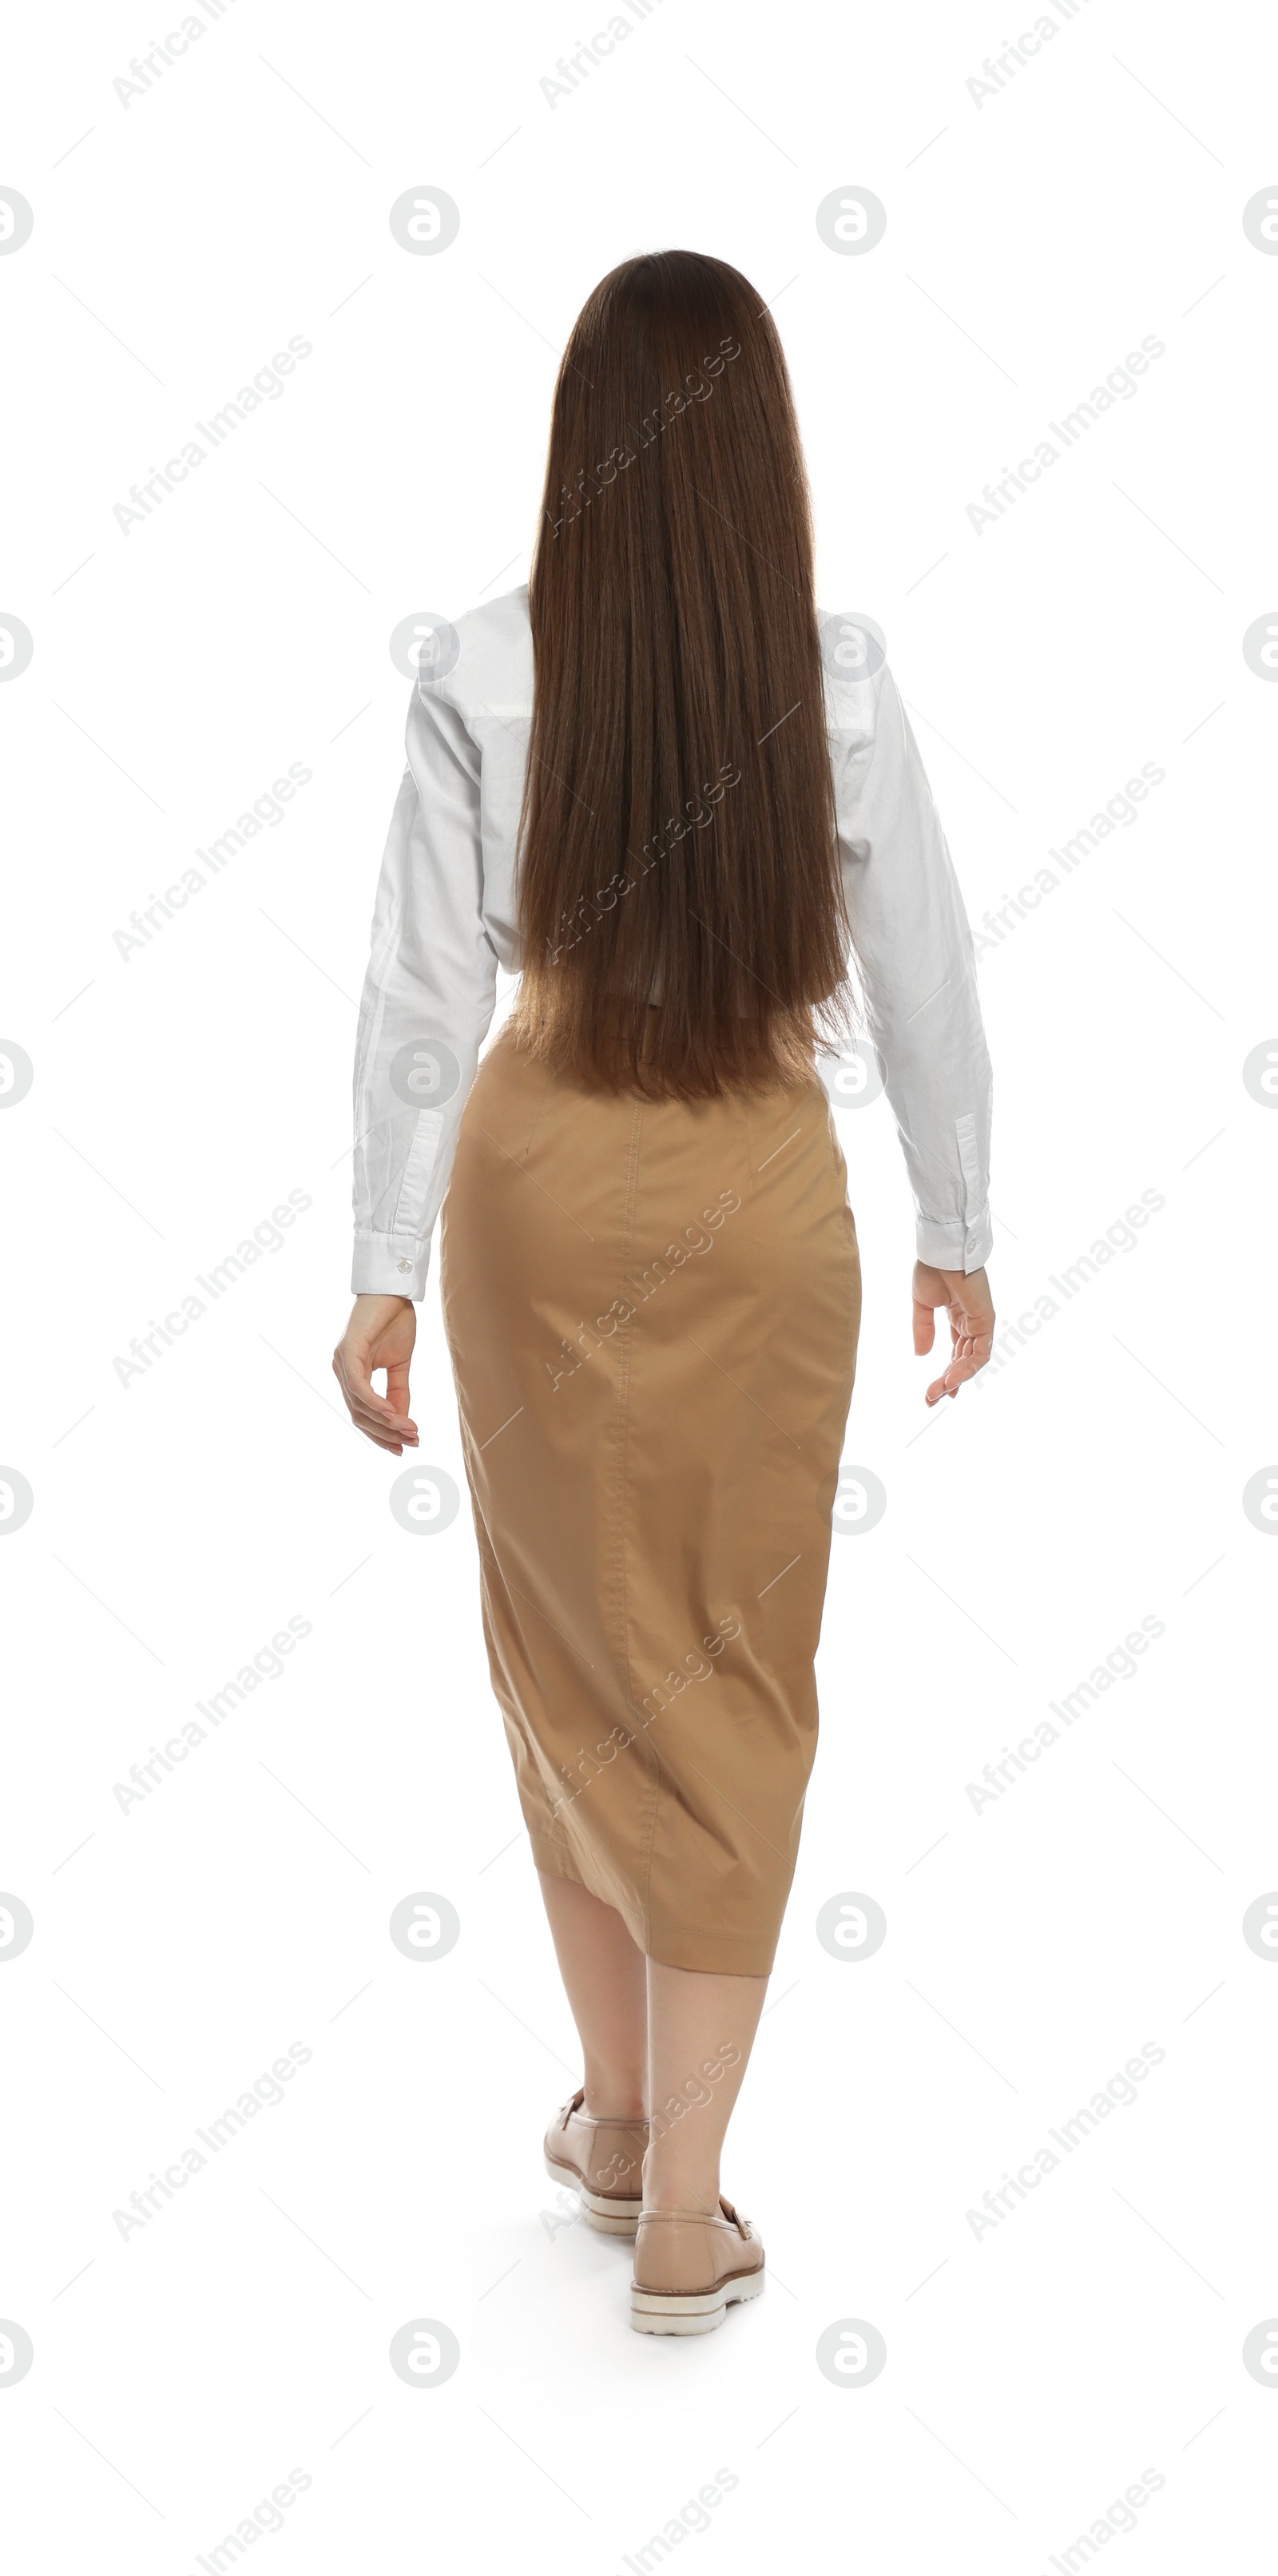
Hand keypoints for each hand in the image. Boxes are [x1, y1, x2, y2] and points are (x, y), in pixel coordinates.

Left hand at [333, 1294, 418, 1453]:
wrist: (394, 1289)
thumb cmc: (395, 1321)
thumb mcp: (400, 1365)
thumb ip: (398, 1393)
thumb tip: (402, 1422)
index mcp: (351, 1374)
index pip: (362, 1414)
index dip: (382, 1434)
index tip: (404, 1447)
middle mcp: (341, 1371)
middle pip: (358, 1416)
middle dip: (385, 1434)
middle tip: (411, 1444)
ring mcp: (341, 1362)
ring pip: (358, 1405)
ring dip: (385, 1422)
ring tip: (409, 1430)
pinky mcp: (347, 1351)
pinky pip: (358, 1386)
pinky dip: (375, 1403)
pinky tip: (393, 1414)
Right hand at [912, 1262, 994, 1404]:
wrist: (940, 1252)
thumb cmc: (932, 1270)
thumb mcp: (922, 1306)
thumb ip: (923, 1330)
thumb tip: (921, 1355)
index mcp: (958, 1318)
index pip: (957, 1353)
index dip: (947, 1373)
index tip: (934, 1392)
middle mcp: (971, 1323)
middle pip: (963, 1361)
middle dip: (947, 1382)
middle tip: (930, 1400)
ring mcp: (980, 1323)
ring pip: (972, 1361)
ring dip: (955, 1379)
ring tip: (937, 1393)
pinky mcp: (985, 1321)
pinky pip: (979, 1353)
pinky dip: (966, 1369)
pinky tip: (950, 1380)